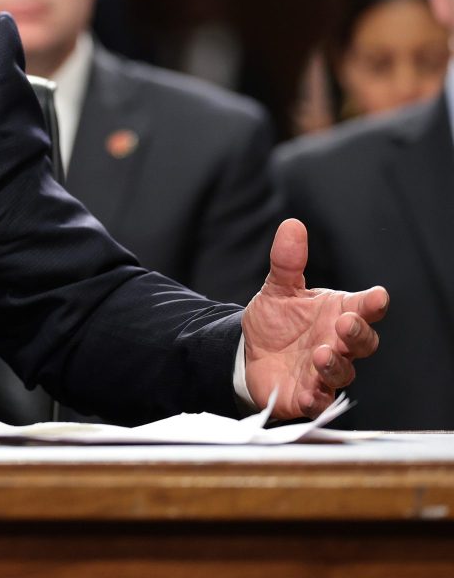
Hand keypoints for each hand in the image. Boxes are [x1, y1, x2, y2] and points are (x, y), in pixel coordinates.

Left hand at [244, 219, 388, 419]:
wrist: (249, 354)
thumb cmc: (276, 322)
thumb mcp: (278, 289)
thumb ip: (287, 262)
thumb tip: (292, 225)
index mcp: (338, 313)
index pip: (364, 308)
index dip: (373, 303)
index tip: (377, 296)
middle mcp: (338, 343)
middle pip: (363, 342)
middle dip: (357, 333)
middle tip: (345, 323)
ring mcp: (325, 372)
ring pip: (343, 372)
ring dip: (334, 364)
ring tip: (321, 353)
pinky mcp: (307, 396)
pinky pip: (317, 401)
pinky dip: (315, 398)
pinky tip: (308, 394)